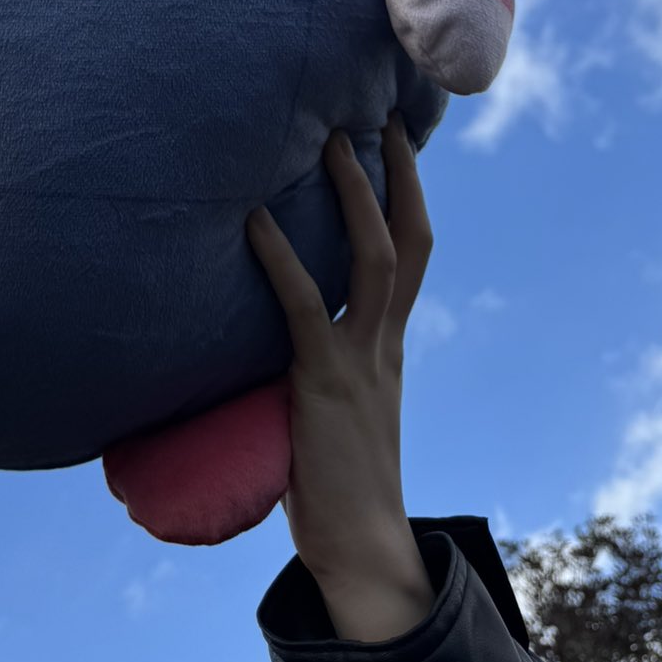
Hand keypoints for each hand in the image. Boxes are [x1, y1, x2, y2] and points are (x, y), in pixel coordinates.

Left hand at [246, 112, 433, 602]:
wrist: (361, 549)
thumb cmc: (330, 480)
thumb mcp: (328, 400)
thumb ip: (306, 356)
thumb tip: (248, 320)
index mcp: (388, 344)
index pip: (413, 252)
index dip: (408, 194)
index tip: (396, 138)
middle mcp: (385, 341)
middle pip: (408, 240)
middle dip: (395, 175)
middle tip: (373, 112)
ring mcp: (361, 359)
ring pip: (375, 258)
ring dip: (353, 195)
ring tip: (328, 139)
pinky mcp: (324, 381)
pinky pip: (303, 306)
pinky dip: (278, 258)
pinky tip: (252, 220)